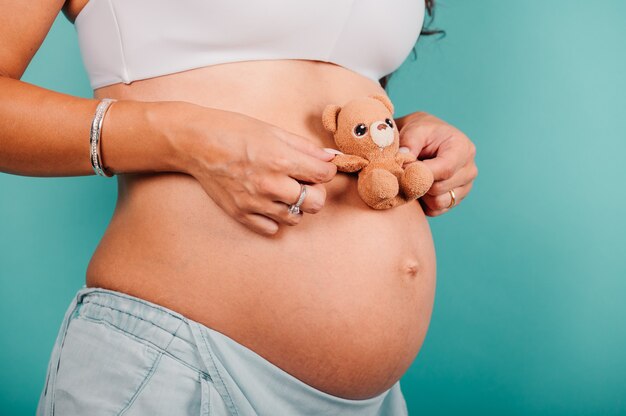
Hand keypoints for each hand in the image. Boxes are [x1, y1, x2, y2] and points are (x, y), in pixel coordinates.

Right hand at [171, 102, 337, 235]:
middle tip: (304, 181)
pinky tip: (268, 202)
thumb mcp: (274, 131)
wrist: (196, 143)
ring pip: (296, 218)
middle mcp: (271, 184)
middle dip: (316, 191)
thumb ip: (306, 147)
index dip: (327, 170)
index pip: (325, 175)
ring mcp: (256, 202)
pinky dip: (275, 218)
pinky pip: (272, 229)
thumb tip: (331, 157)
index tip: (320, 167)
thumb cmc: (234, 131)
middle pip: (316, 203)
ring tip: (283, 191)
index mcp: (282, 160)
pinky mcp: (241, 214)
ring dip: (296, 206)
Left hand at [396, 111, 477, 215]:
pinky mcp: (456, 199)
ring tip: (415, 178)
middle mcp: (469, 169)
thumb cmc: (421, 133)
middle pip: (439, 188)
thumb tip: (402, 159)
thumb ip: (409, 144)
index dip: (421, 173)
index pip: (445, 170)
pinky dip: (425, 202)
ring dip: (421, 193)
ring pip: (438, 202)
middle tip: (406, 171)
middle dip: (418, 182)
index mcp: (462, 148)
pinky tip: (420, 187)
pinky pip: (437, 210)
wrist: (427, 139)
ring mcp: (465, 186)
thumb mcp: (414, 130)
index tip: (404, 169)